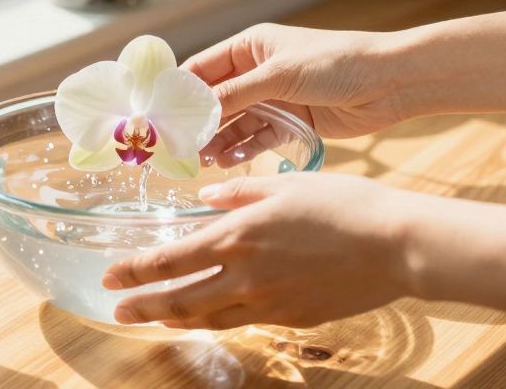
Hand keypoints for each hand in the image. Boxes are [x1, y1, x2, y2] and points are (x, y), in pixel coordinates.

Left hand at [102, 173, 415, 329]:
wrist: (395, 245)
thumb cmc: (344, 205)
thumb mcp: (284, 184)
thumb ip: (238, 191)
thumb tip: (207, 196)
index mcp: (236, 237)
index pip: (168, 260)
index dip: (133, 271)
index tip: (110, 276)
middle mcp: (244, 277)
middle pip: (178, 300)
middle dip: (142, 306)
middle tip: (117, 310)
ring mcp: (268, 304)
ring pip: (209, 319)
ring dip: (176, 318)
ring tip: (156, 316)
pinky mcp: (292, 318)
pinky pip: (244, 321)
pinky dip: (218, 320)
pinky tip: (213, 314)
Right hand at [183, 24, 407, 160]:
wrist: (389, 82)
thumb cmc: (336, 63)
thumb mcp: (279, 75)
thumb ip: (236, 95)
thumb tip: (194, 112)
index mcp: (250, 47)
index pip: (202, 69)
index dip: (179, 91)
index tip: (158, 116)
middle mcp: (258, 71)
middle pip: (215, 99)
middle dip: (196, 123)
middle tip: (177, 148)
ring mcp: (274, 98)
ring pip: (234, 122)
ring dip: (217, 139)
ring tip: (202, 160)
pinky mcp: (292, 122)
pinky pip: (258, 137)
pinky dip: (242, 149)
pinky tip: (228, 162)